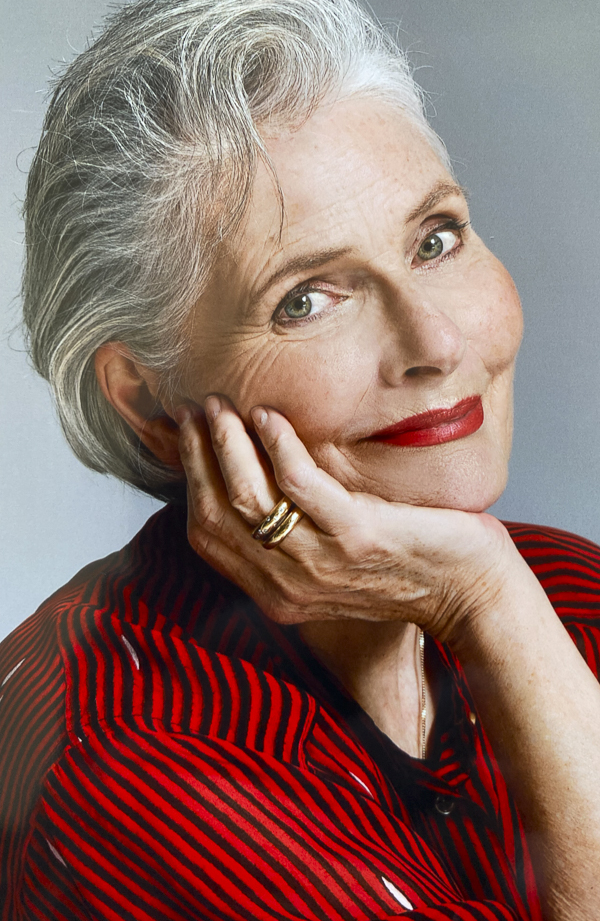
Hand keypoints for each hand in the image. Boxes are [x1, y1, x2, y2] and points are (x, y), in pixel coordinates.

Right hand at [176, 396, 518, 639]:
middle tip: (198, 408)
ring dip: (227, 443)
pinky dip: (276, 445)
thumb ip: (293, 535)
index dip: (191, 481)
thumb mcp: (334, 562)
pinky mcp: (357, 535)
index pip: (206, 536)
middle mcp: (288, 585)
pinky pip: (299, 483)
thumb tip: (261, 476)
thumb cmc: (406, 566)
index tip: (189, 436)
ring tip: (224, 404)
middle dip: (198, 454)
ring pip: (248, 496)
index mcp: (276, 592)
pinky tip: (269, 416)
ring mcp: (320, 563)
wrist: (471, 594)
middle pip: (216, 513)